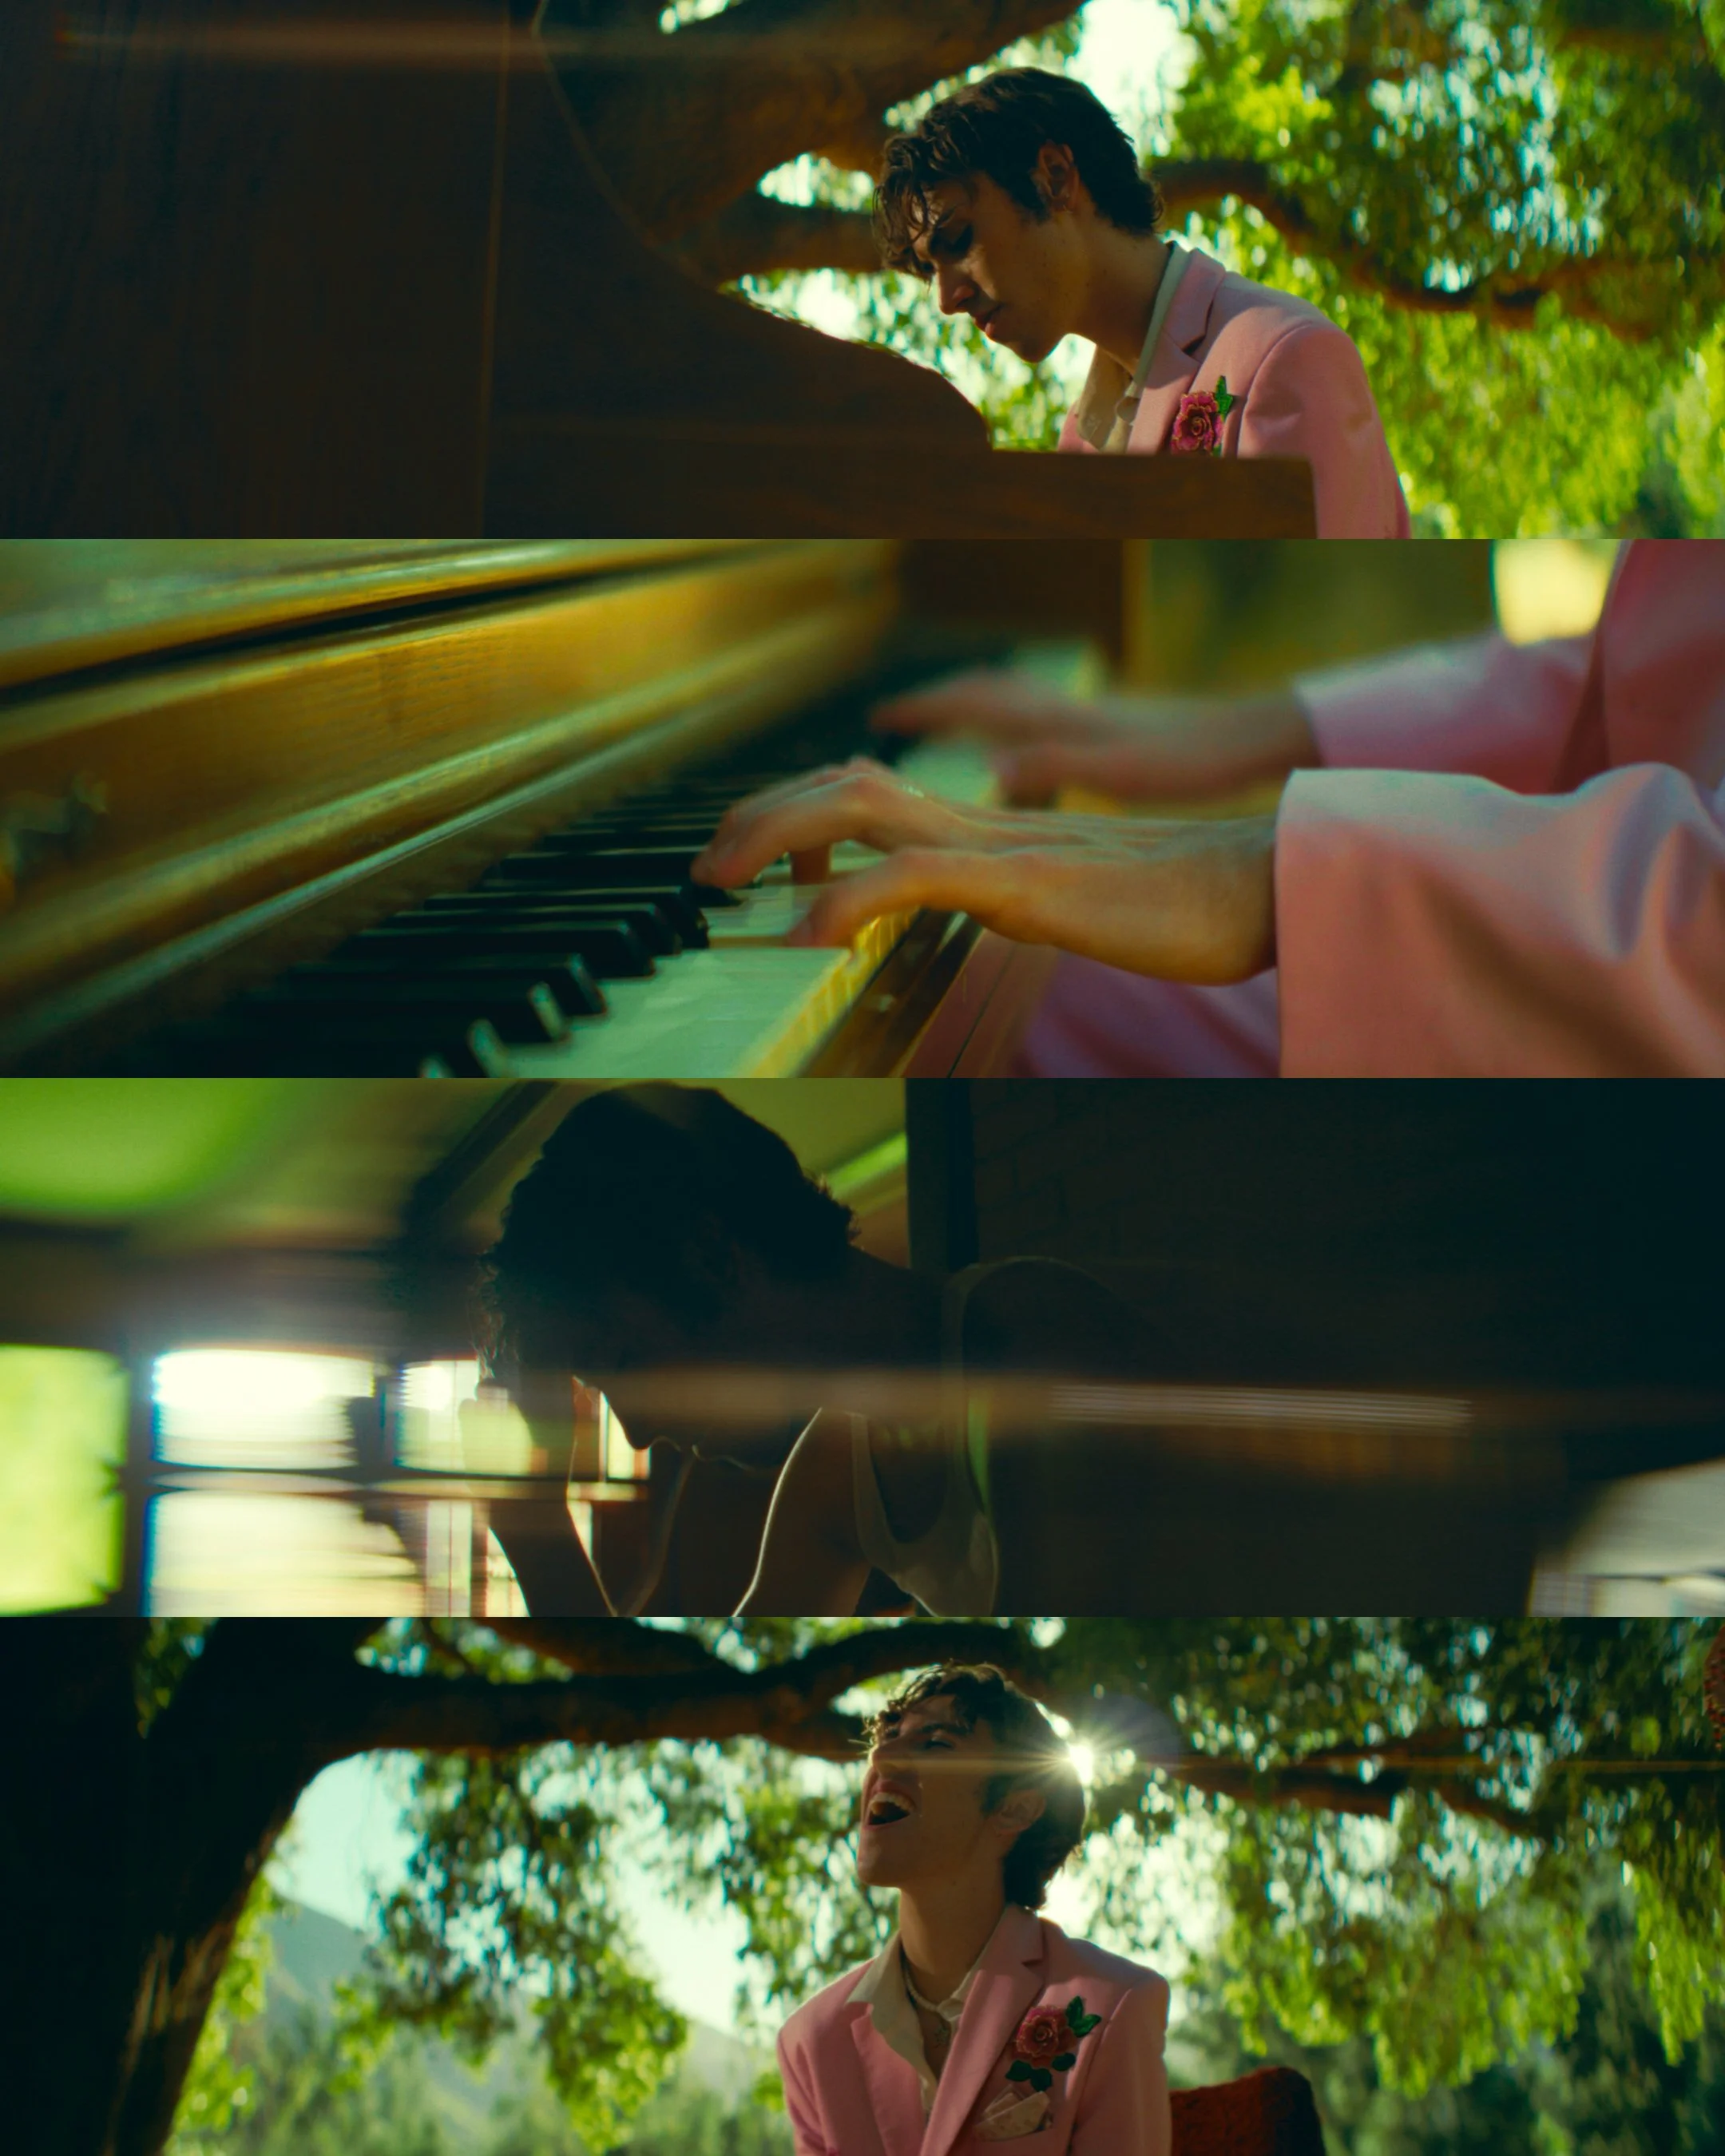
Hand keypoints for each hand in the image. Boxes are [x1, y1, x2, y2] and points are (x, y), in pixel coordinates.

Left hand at [689, 759, 1277, 983]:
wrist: (1261, 887)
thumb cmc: (1183, 903)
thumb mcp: (1073, 903)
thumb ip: (1013, 895)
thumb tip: (981, 905)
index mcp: (992, 827)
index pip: (870, 796)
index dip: (797, 814)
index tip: (750, 861)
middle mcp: (985, 819)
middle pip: (843, 785)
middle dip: (759, 817)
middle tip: (708, 869)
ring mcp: (1002, 842)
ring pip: (859, 806)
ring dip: (775, 836)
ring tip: (724, 882)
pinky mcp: (1026, 880)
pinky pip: (914, 876)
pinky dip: (845, 899)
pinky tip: (804, 937)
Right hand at [870, 670, 1318, 804]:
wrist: (1256, 737)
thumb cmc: (1194, 761)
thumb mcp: (1119, 772)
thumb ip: (1052, 765)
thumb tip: (986, 767)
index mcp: (1057, 718)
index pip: (970, 702)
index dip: (921, 710)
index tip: (876, 719)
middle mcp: (1065, 708)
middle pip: (984, 692)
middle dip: (935, 702)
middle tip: (893, 719)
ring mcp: (1088, 714)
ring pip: (1013, 700)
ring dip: (971, 707)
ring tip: (945, 725)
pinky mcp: (1111, 727)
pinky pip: (1040, 717)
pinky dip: (1012, 724)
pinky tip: (1024, 747)